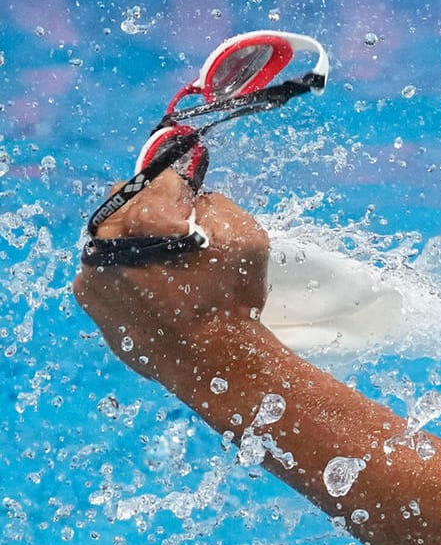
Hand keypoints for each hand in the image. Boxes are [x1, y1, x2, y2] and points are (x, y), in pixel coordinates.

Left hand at [73, 168, 270, 386]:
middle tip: (179, 237)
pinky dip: (125, 271)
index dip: (180, 194)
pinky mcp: (91, 301)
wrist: (212, 361)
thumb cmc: (231, 297)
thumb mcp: (245, 234)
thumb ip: (213, 201)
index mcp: (141, 221)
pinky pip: (104, 269)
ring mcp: (92, 274)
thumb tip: (189, 200)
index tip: (193, 212)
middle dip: (150, 213)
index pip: (154, 182)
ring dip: (135, 242)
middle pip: (123, 205)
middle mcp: (105, 243)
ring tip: (168, 269)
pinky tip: (154, 290)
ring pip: (111, 237)